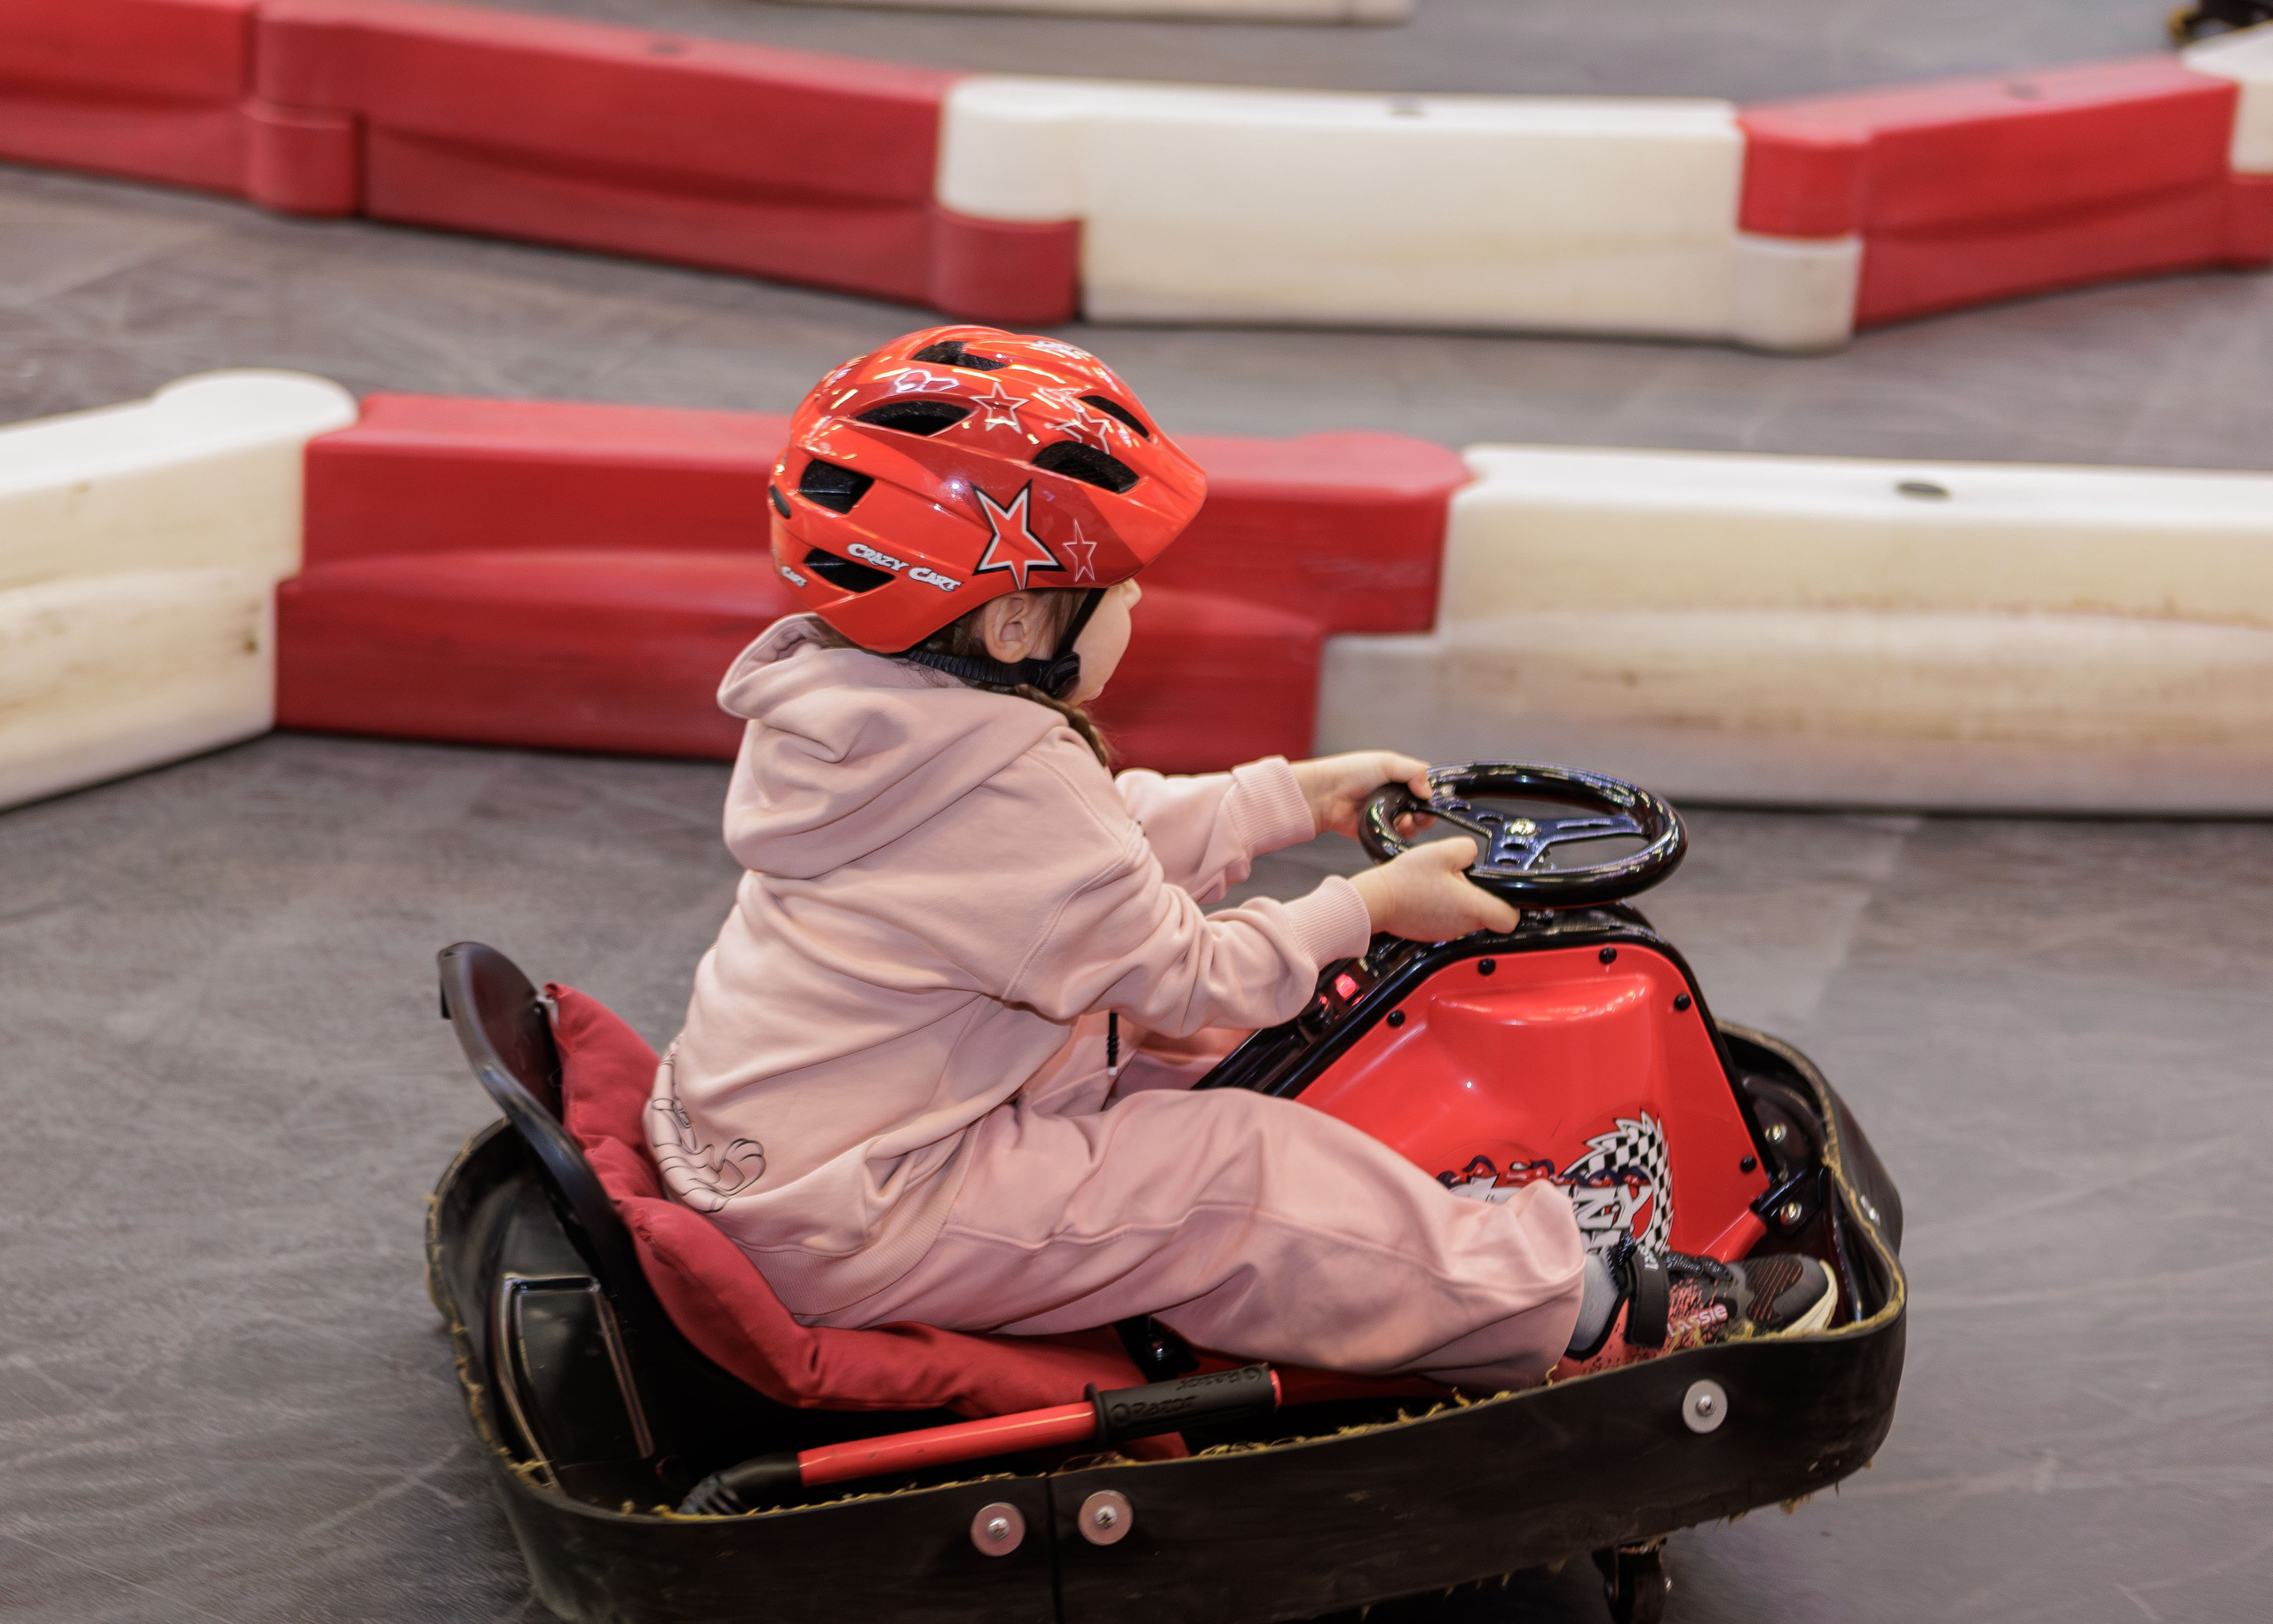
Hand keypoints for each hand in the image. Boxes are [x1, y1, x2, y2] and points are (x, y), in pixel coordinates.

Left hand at [1291, 751, 1431, 840]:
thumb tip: (1429, 792)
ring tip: (1406, 820)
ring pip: (1413, 825)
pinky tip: (1398, 828)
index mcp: (1398, 777)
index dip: (1432, 792)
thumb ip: (1414, 772)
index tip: (1434, 797)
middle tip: (1422, 814)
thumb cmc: (1352, 772)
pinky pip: (1398, 838)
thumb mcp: (1387, 763)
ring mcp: (1387, 815)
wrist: (1326, 794)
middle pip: (1423, 808)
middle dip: (1427, 813)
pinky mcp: (1379, 832)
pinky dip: (1402, 835)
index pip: (1424, 785)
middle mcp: (1395, 797)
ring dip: (1415, 824)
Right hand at [1348, 838, 1519, 941]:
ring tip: (1439, 884)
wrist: (1377, 899)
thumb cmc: (1406, 880)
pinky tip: (1427, 894)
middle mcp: (1463, 925)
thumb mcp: (1443, 850)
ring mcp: (1447, 932)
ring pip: (1467, 917)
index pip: (1511, 919)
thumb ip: (1468, 848)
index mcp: (1472, 906)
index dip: (1512, 905)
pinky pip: (1447, 920)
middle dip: (1479, 894)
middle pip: (1488, 914)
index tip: (1503, 892)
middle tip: (1460, 878)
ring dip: (1460, 901)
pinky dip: (1442, 908)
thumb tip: (1472, 854)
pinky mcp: (1432, 932)